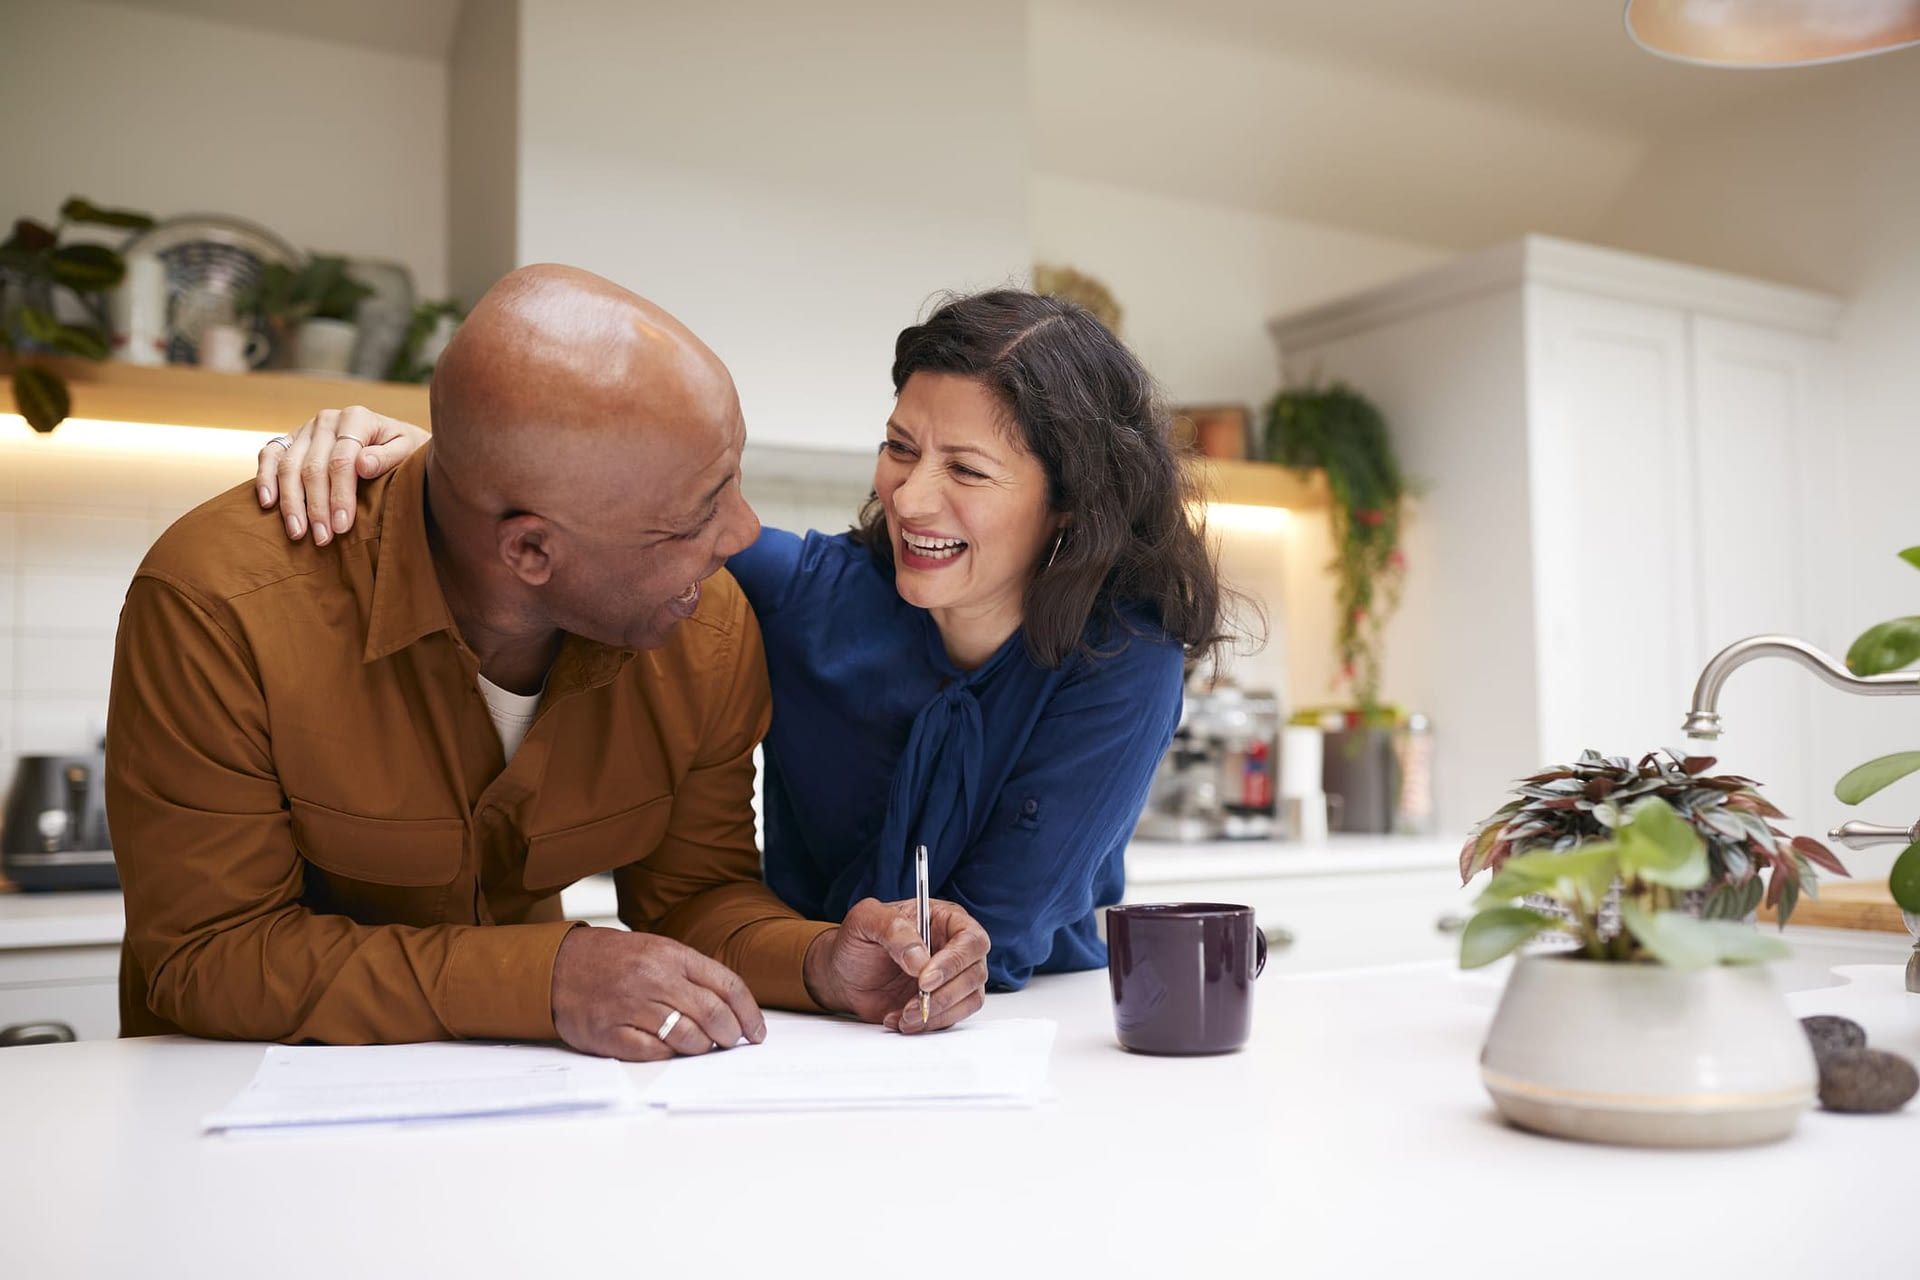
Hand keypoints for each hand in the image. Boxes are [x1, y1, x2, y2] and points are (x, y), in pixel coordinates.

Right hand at [255, 405, 427, 544]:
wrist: (395, 439)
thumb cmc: (404, 449)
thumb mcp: (408, 450)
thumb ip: (388, 456)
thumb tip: (363, 465)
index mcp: (356, 418)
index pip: (342, 461)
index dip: (340, 495)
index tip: (342, 526)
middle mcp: (327, 420)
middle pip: (313, 467)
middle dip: (316, 506)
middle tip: (322, 538)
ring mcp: (306, 428)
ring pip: (288, 465)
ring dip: (290, 502)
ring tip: (297, 533)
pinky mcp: (291, 439)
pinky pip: (270, 455)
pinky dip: (265, 478)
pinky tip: (268, 504)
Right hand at [550, 925, 766, 1061]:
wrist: (556, 966)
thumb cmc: (611, 960)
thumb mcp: (655, 949)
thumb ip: (690, 973)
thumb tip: (731, 1006)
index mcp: (671, 955)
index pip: (727, 985)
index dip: (749, 1013)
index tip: (756, 1032)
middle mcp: (654, 978)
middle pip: (713, 1014)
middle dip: (730, 1035)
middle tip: (730, 1042)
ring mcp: (632, 1006)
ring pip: (688, 1037)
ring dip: (702, 1048)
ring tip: (700, 1047)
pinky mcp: (611, 1032)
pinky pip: (654, 1053)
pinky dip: (668, 1056)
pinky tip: (666, 1049)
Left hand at [803, 898, 989, 1033]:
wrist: (844, 974)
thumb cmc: (858, 941)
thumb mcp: (866, 920)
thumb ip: (893, 930)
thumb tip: (920, 959)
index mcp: (945, 919)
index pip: (970, 939)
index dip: (953, 961)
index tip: (925, 979)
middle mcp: (955, 947)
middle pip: (975, 972)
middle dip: (945, 993)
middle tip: (913, 1002)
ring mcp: (953, 977)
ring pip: (969, 999)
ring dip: (938, 1012)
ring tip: (903, 1014)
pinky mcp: (945, 1002)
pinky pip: (952, 1017)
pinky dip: (928, 1024)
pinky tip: (900, 1019)